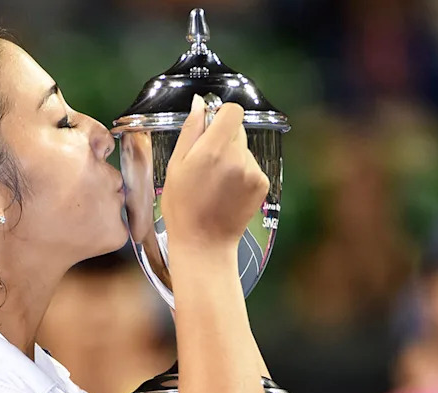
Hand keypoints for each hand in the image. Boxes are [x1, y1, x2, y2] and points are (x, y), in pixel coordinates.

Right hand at [161, 94, 269, 246]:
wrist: (204, 243)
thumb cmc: (183, 207)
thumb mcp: (175, 166)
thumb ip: (190, 131)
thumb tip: (199, 103)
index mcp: (212, 150)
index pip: (232, 111)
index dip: (221, 114)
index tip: (211, 126)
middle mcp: (237, 158)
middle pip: (237, 128)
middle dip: (223, 138)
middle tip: (207, 162)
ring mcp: (252, 171)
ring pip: (244, 148)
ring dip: (232, 157)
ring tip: (216, 182)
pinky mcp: (262, 183)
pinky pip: (252, 166)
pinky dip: (242, 173)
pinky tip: (227, 191)